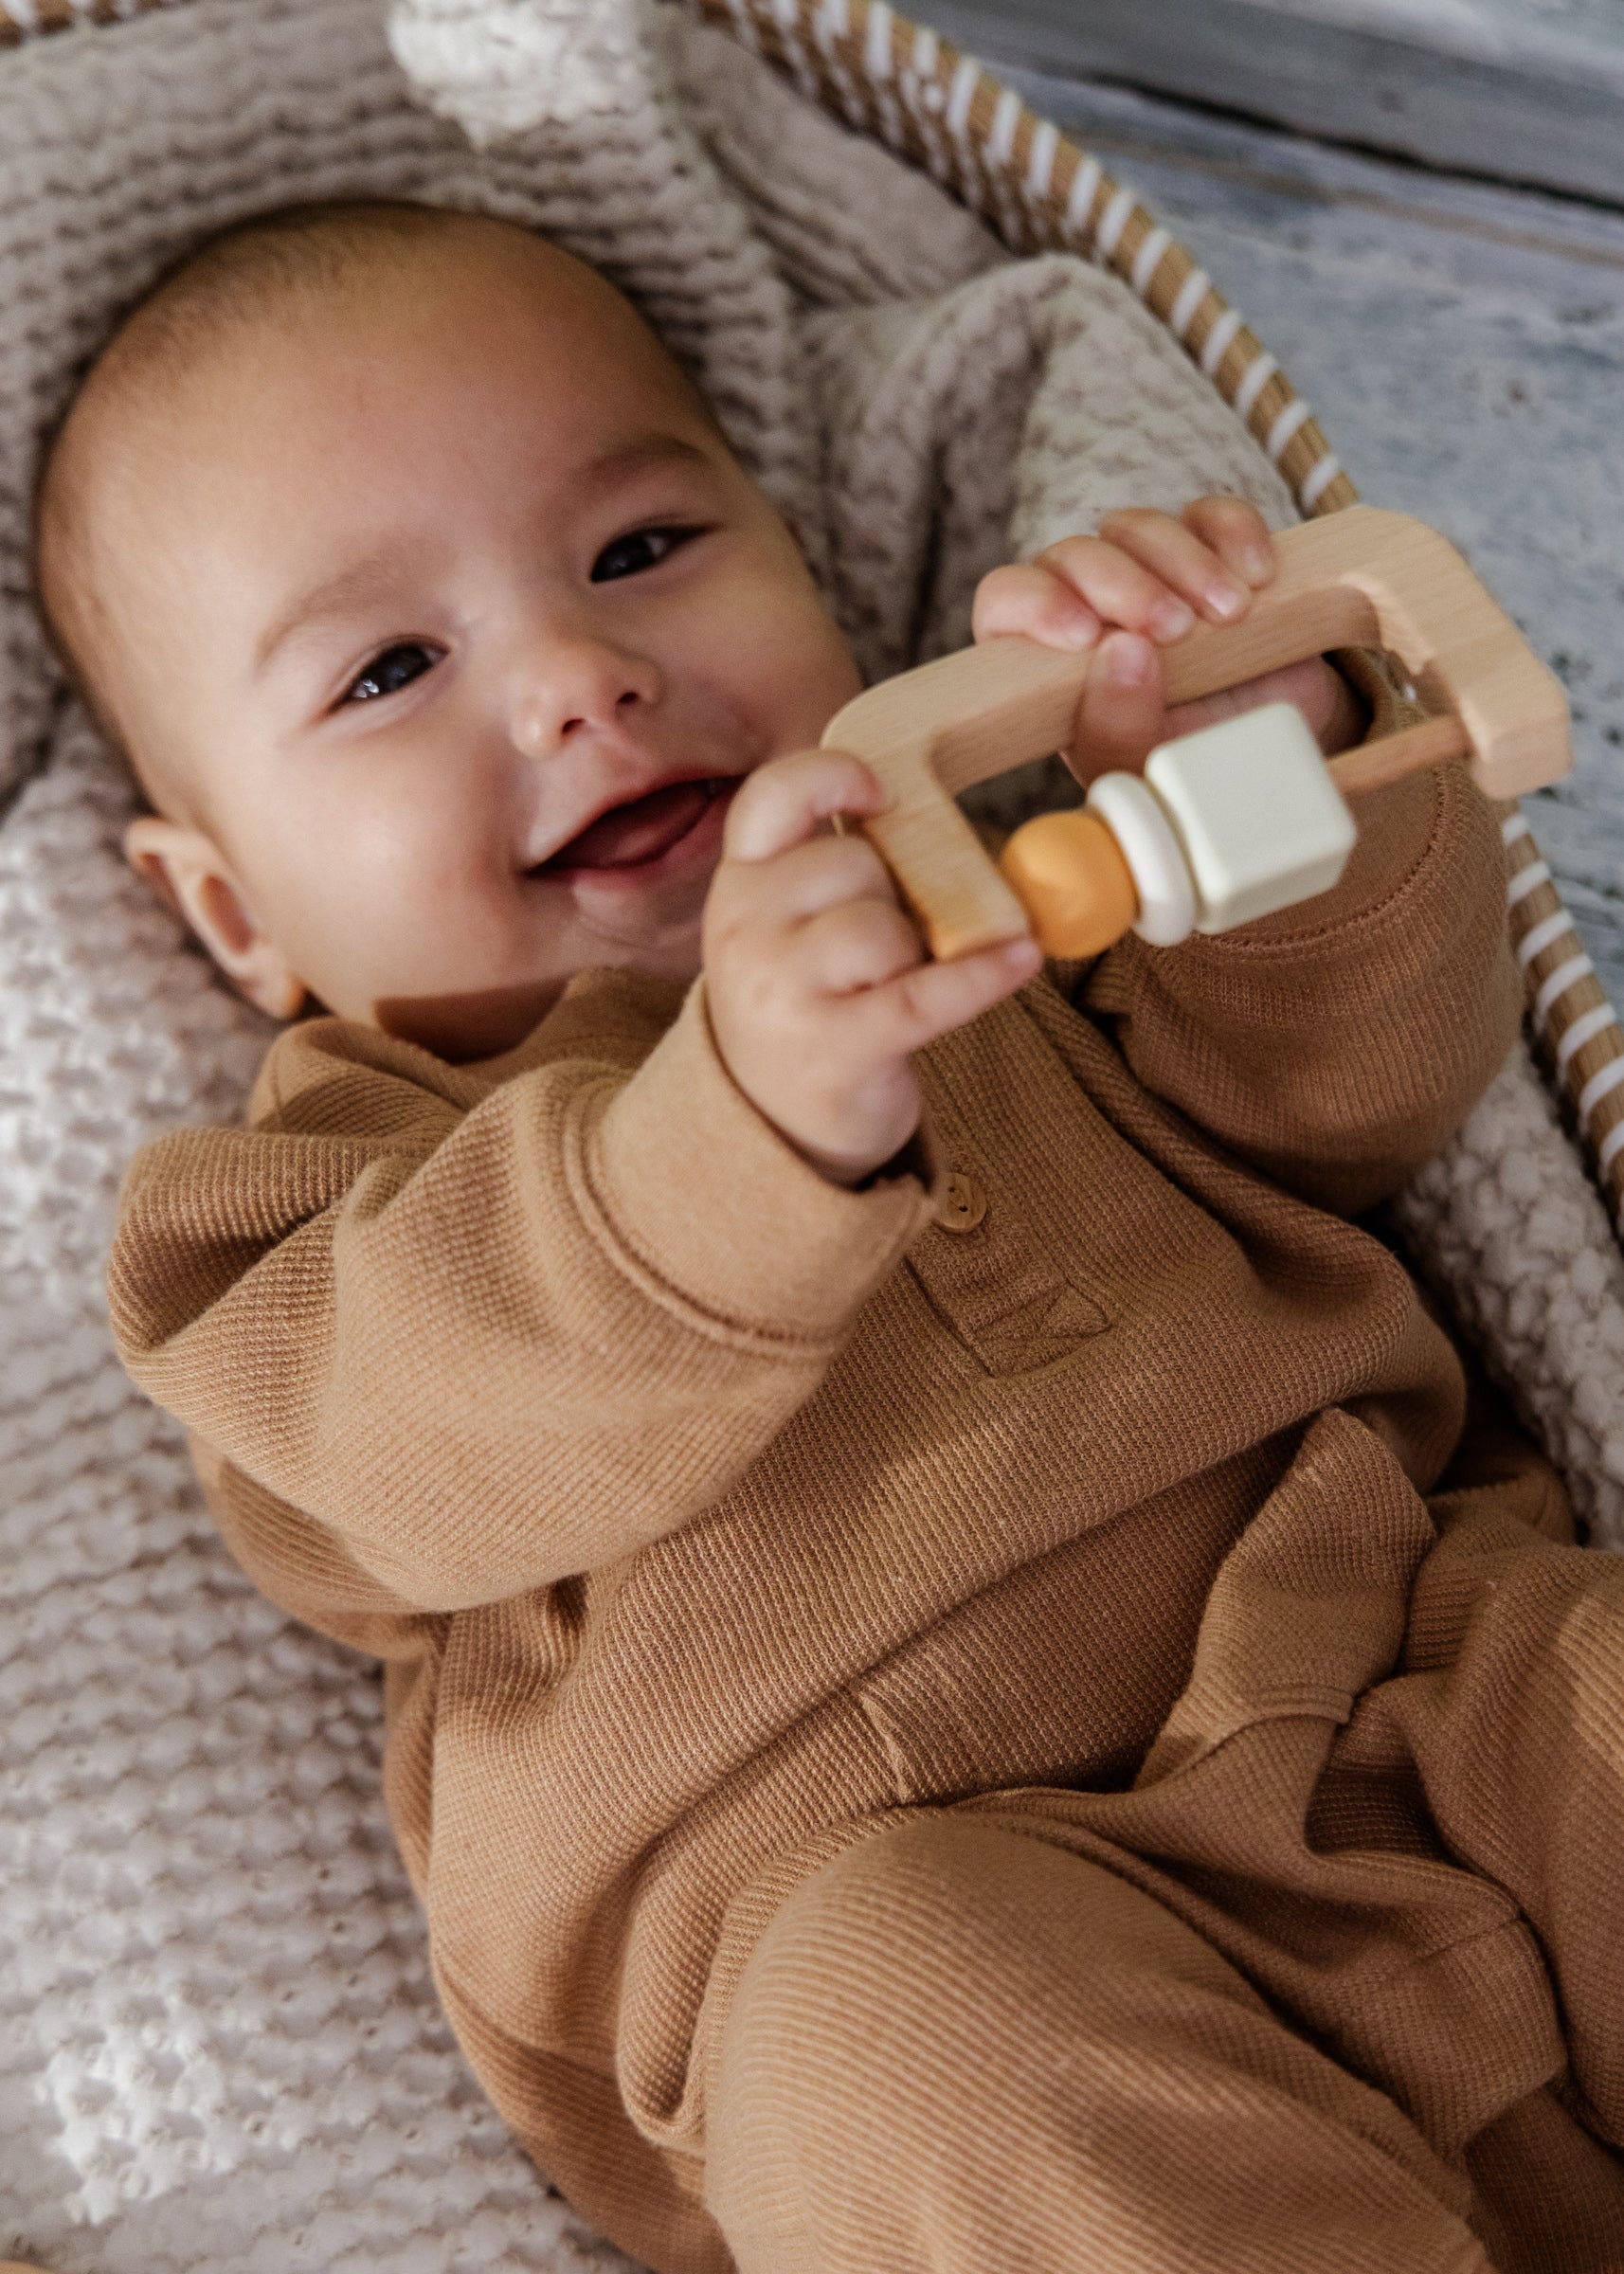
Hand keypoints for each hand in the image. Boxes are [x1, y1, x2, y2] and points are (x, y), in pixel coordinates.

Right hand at [703, 749, 1040, 1184]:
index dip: (831, 778)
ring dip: (917, 951)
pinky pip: (927, 992)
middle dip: (894, 895)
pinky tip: (1021, 960)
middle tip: (884, 945)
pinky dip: (983, 975)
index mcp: (739, 885)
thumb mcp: (784, 927)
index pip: (772, 798)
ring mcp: (783, 990)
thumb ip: (828, 870)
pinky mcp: (835, 1045)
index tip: (882, 794)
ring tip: (895, 985)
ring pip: (888, 927)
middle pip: (856, 863)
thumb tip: (936, 825)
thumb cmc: (802, 1008)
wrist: (771, 1126)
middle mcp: (747, 928)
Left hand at [971, 496, 1366, 784]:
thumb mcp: (1146, 771)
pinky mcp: (1213, 553)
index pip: (1005, 601)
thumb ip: (1118, 729)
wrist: (1273, 759)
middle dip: (1123, 584)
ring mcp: (1151, 573)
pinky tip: (1258, 578)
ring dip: (1185, 562)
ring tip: (1231, 615)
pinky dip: (1235, 533)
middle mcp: (1090, 607)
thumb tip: (1123, 653)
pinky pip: (1212, 514)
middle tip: (1175, 630)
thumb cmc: (1189, 770)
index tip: (1087, 636)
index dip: (1036, 604)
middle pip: (1072, 554)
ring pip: (1136, 528)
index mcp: (1048, 660)